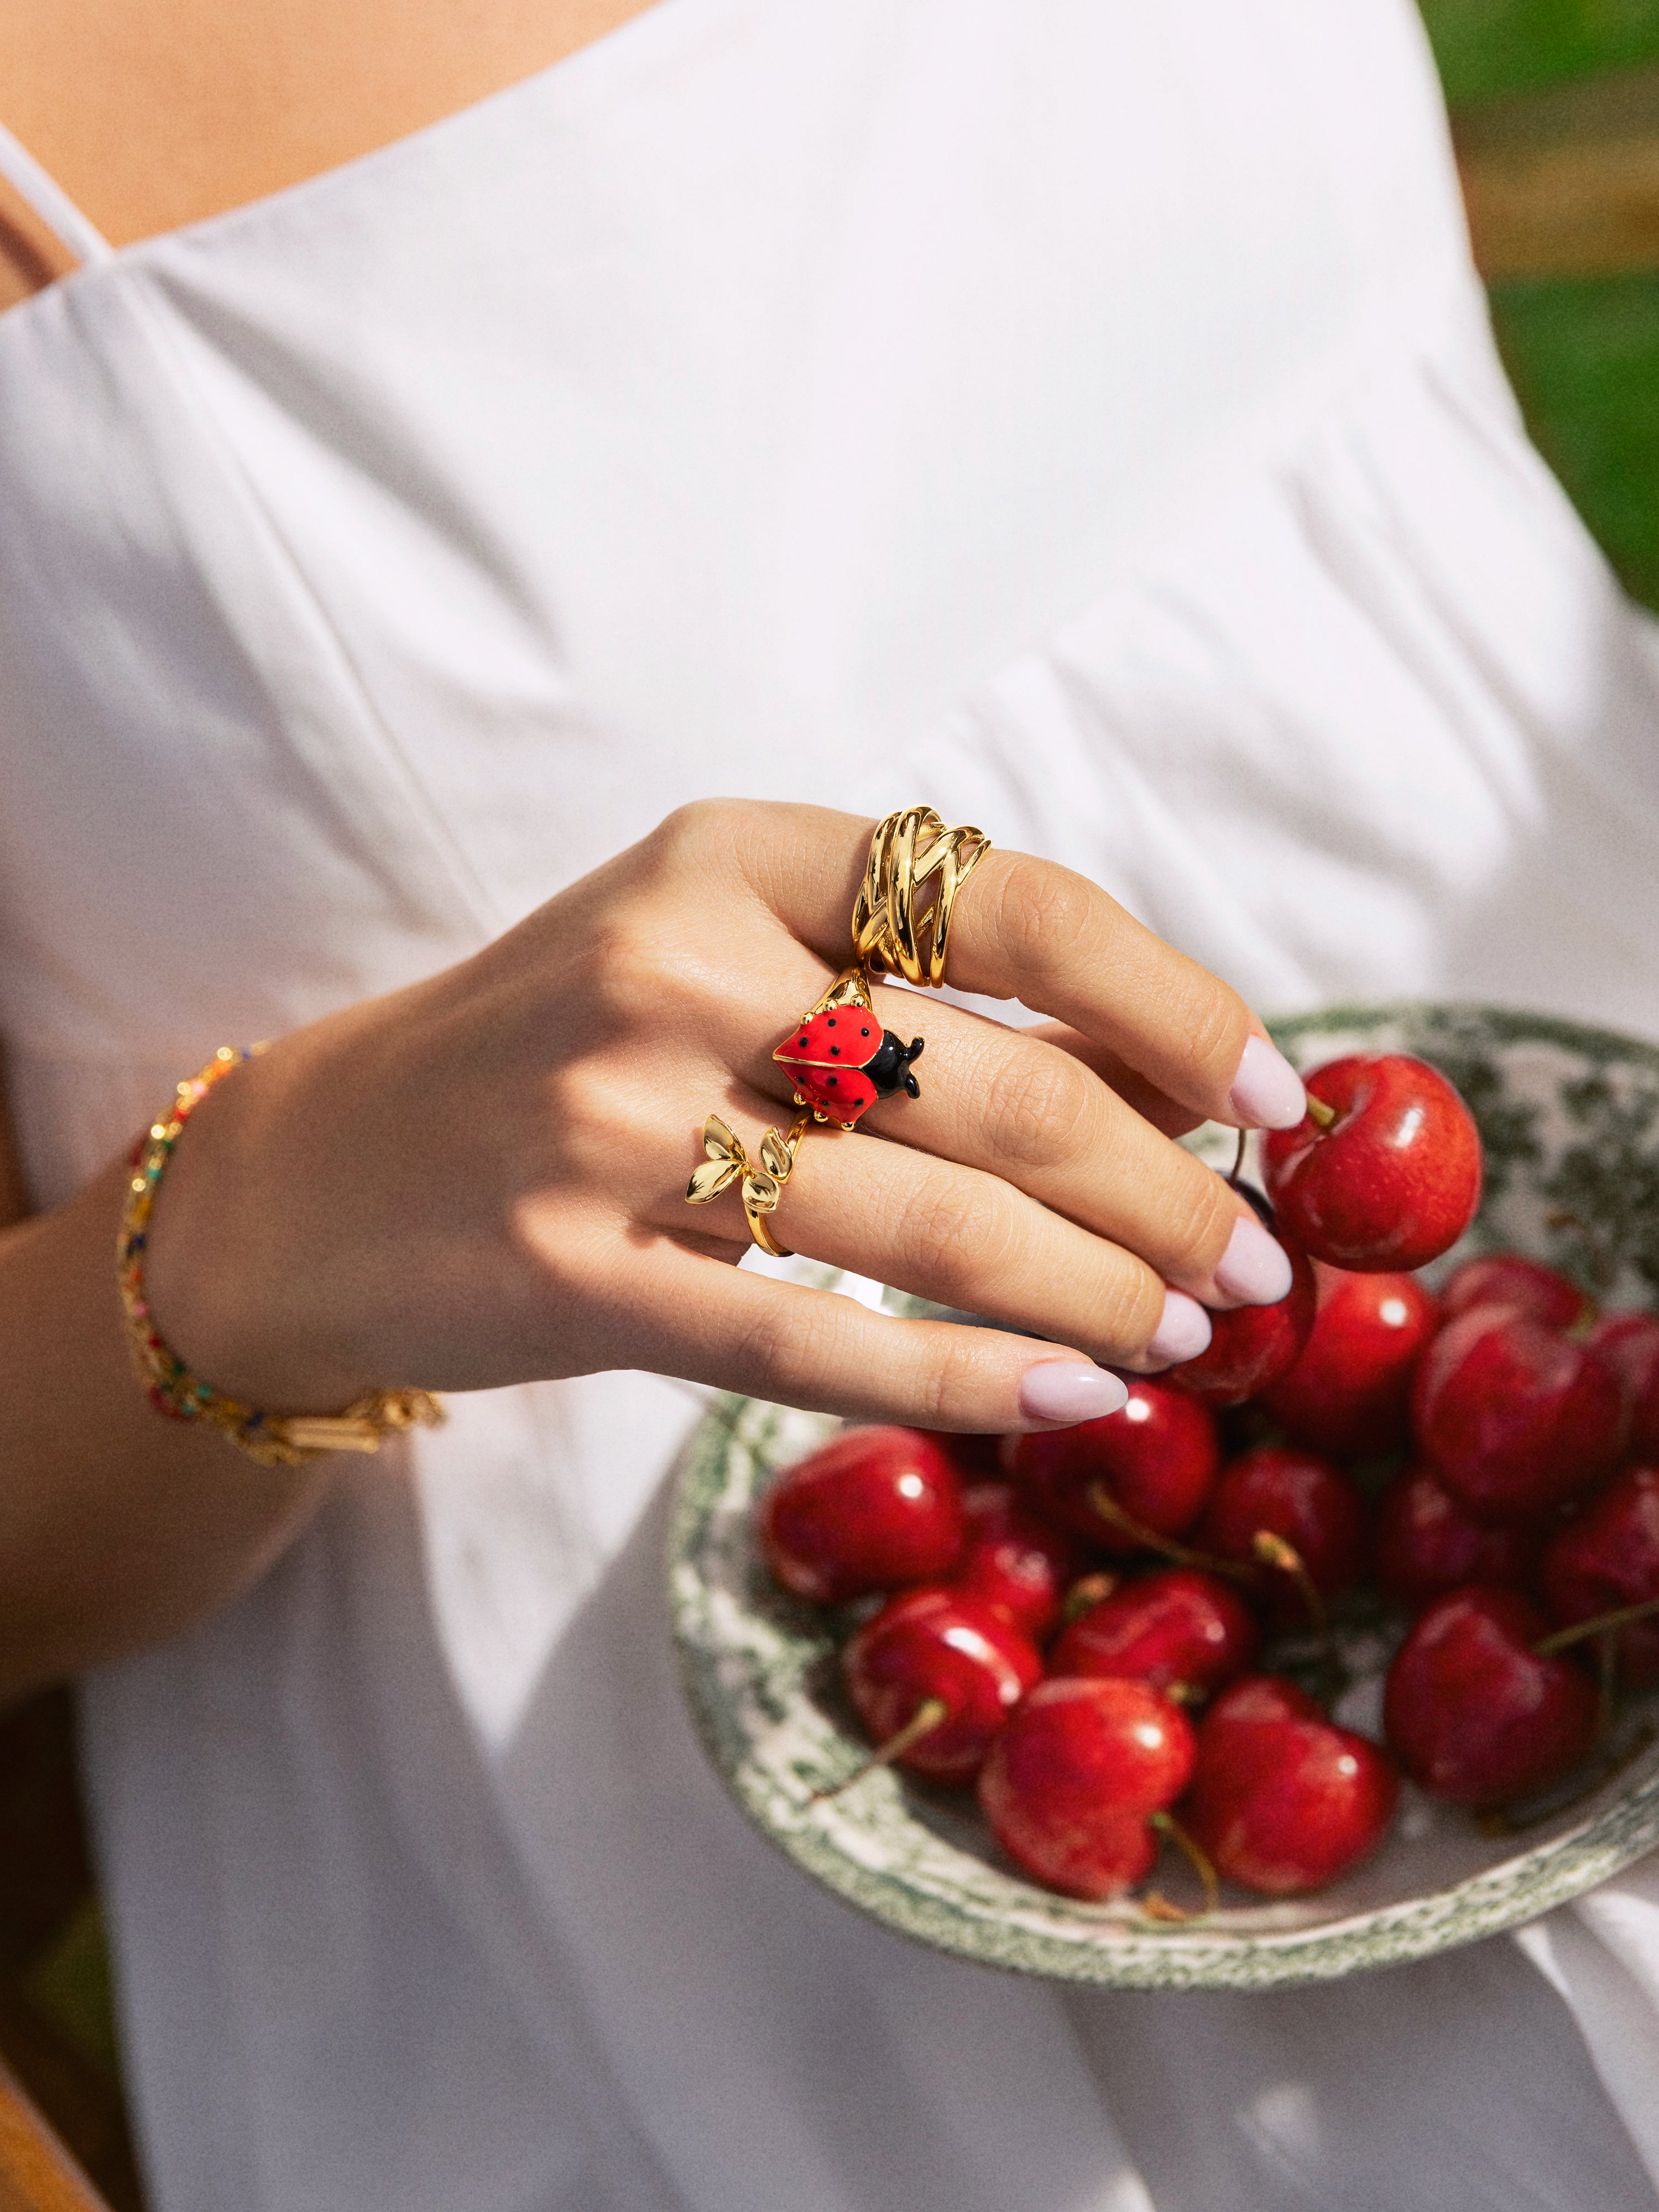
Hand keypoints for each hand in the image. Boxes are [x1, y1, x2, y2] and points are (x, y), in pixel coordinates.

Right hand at [142, 801, 1304, 1433]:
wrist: (320, 1174)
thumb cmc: (564, 1051)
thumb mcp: (713, 954)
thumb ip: (899, 988)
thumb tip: (1154, 1088)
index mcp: (731, 852)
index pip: (1016, 902)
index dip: (1175, 1005)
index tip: (1275, 1098)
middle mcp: (674, 961)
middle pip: (1004, 1084)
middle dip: (1167, 1190)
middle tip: (1255, 1262)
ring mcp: (613, 1118)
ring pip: (936, 1224)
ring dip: (1100, 1295)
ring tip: (1190, 1336)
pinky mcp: (574, 1270)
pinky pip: (819, 1341)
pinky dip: (969, 1383)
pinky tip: (1068, 1404)